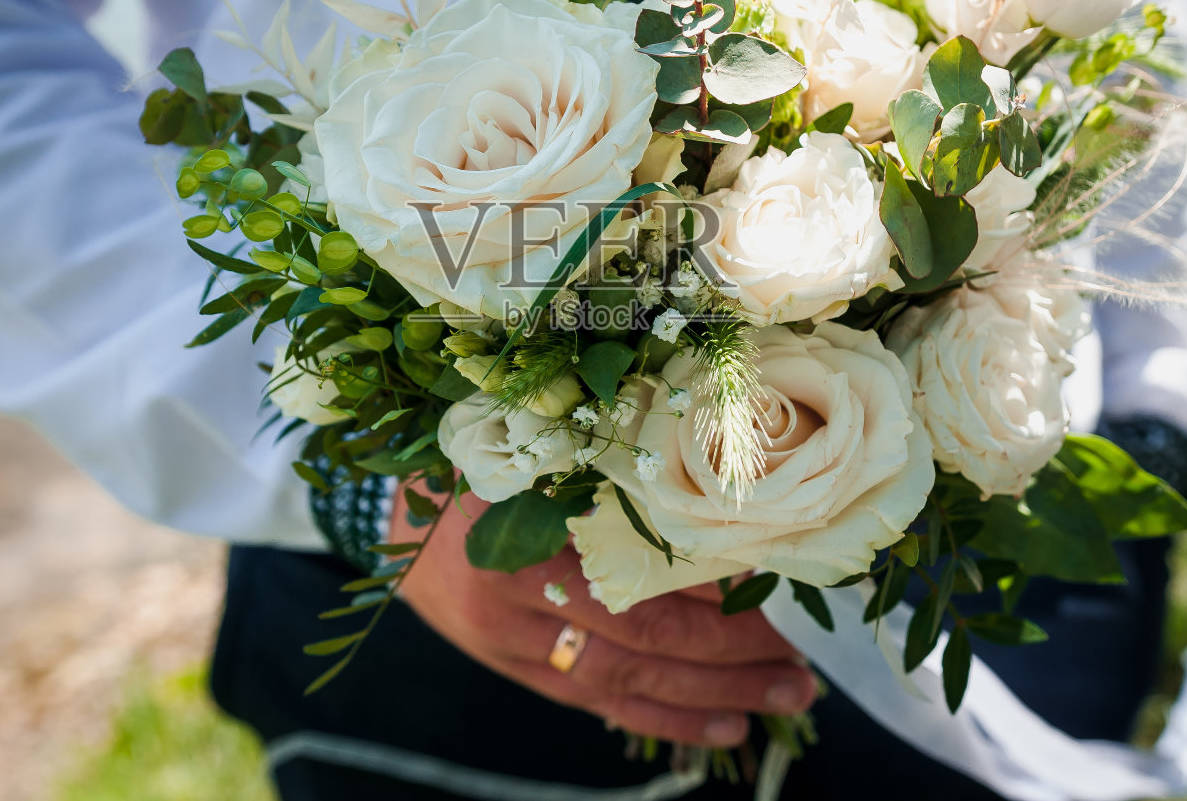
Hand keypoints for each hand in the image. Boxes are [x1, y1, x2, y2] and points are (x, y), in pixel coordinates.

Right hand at [391, 488, 817, 747]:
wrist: (387, 515)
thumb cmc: (470, 469)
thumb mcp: (529, 459)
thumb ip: (602, 482)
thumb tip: (711, 513)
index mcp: (523, 531)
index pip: (633, 585)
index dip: (708, 602)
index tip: (775, 603)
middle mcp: (517, 598)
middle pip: (638, 645)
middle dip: (725, 662)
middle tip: (799, 673)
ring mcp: (511, 644)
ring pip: (622, 687)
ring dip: (706, 700)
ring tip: (776, 702)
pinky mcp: (511, 668)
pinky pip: (592, 704)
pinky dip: (658, 719)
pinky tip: (716, 726)